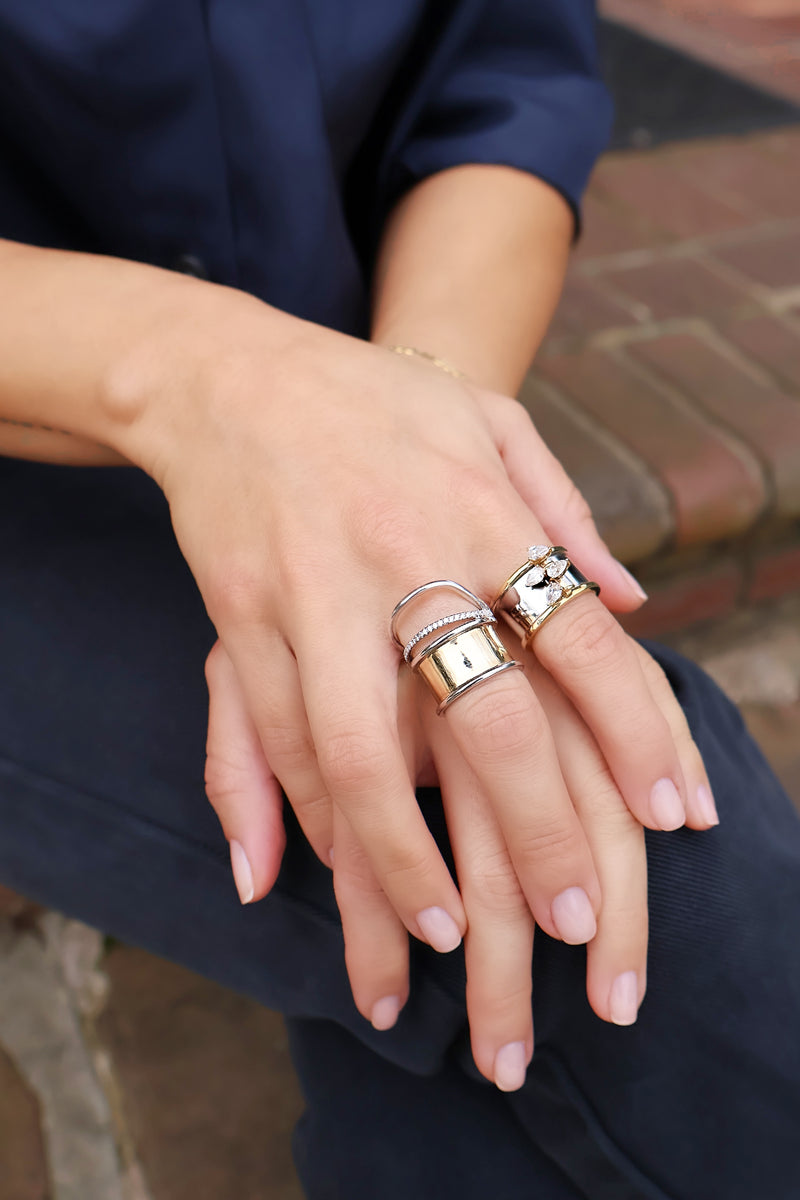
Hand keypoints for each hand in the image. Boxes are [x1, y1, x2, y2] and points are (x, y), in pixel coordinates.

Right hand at [158, 296, 716, 1082]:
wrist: (229, 376)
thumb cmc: (375, 401)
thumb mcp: (489, 420)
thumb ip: (565, 511)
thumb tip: (637, 599)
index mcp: (484, 511)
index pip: (583, 637)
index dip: (638, 732)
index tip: (675, 814)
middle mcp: (405, 558)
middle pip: (488, 719)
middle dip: (539, 832)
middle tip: (580, 922)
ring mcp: (316, 593)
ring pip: (361, 754)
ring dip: (403, 856)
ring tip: (442, 934)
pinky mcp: (241, 616)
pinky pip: (278, 736)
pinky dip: (311, 812)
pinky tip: (343, 865)